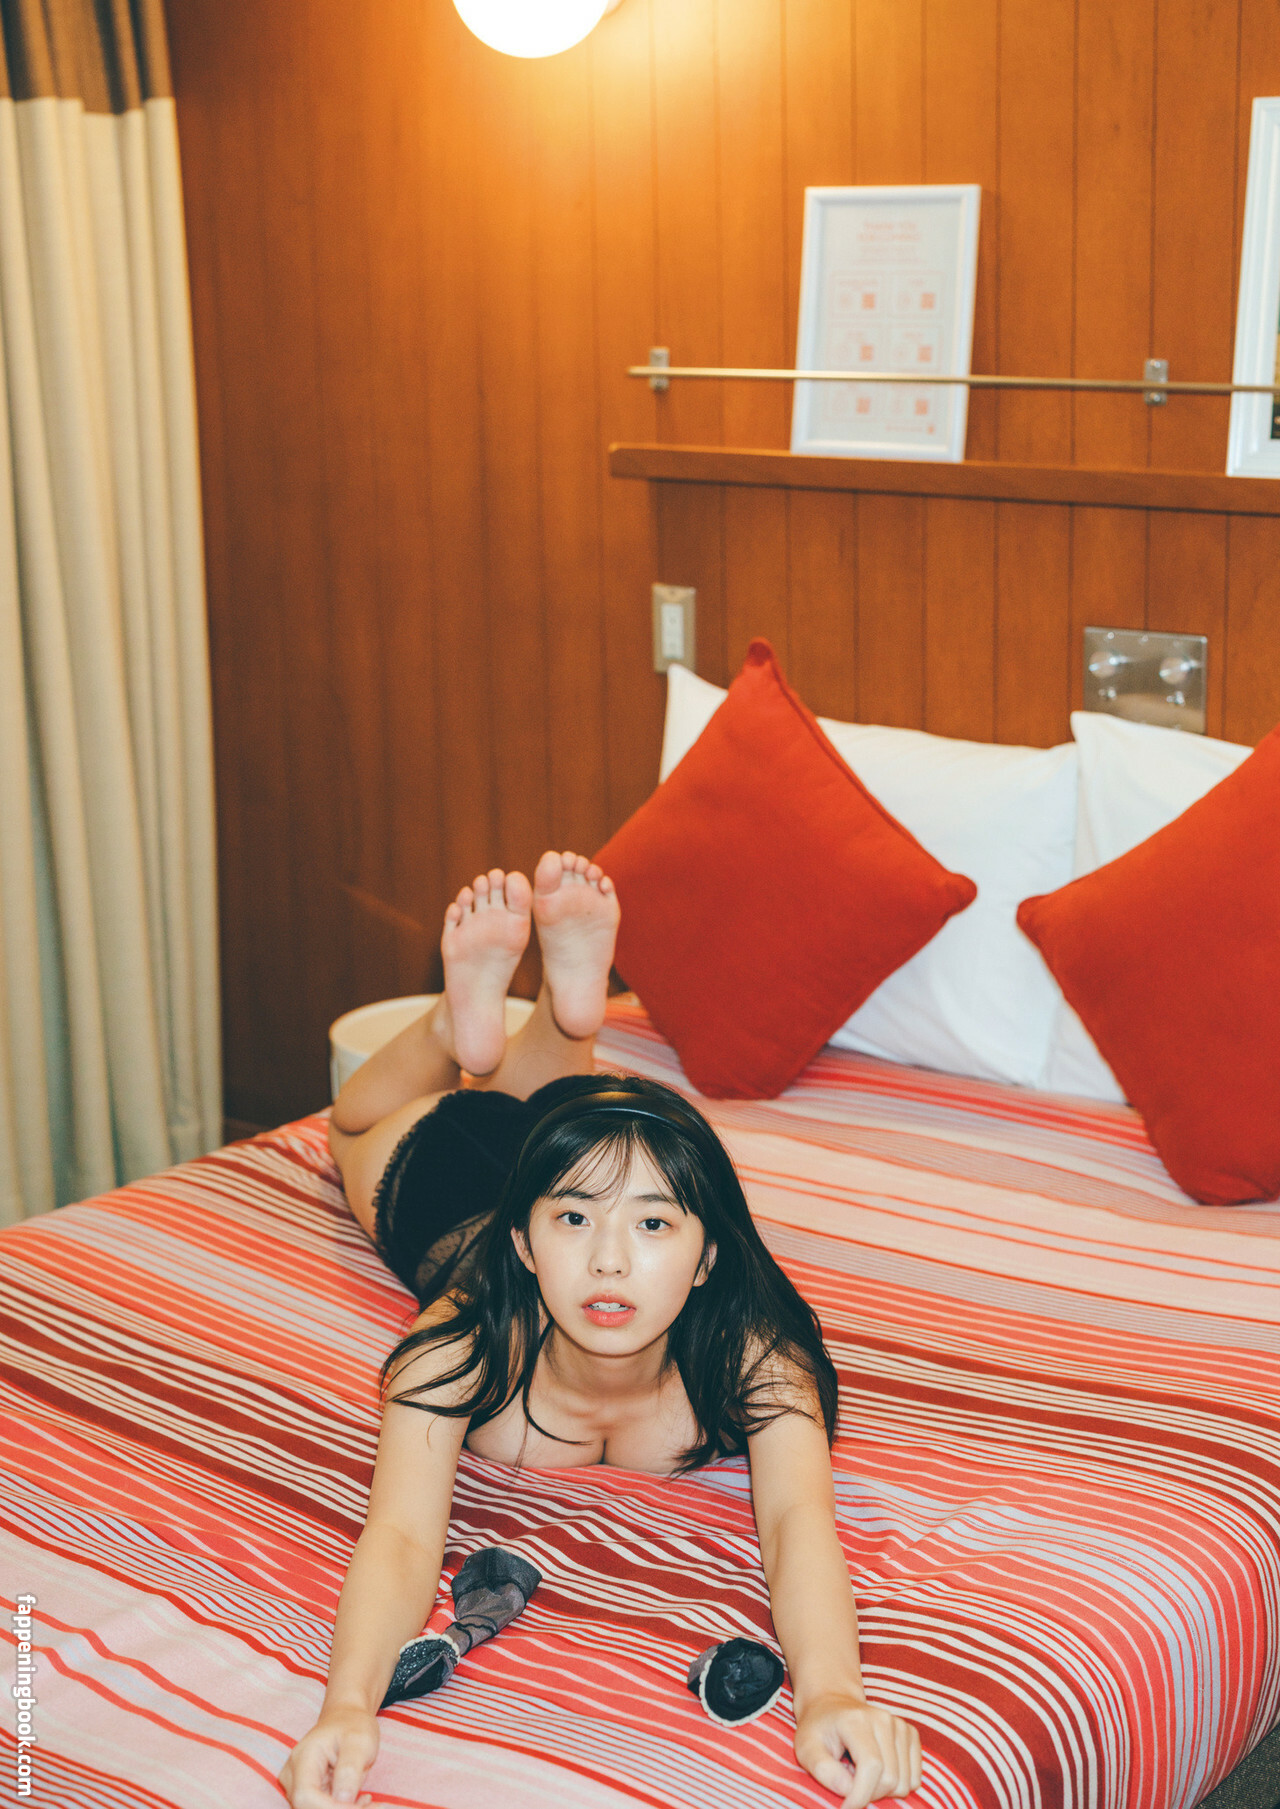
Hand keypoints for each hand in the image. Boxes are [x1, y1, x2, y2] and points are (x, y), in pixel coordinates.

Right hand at [278, 1705, 379, 1807]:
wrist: (347, 1718)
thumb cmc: (353, 1725)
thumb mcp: (359, 1740)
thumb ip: (349, 1769)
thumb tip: (343, 1800)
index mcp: (303, 1759)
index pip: (305, 1796)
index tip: (360, 1806)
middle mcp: (293, 1776)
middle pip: (309, 1808)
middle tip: (373, 1805)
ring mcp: (299, 1787)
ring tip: (369, 1802)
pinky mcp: (309, 1794)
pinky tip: (362, 1801)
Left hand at [794, 1694, 921, 1806]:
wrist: (833, 1704)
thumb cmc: (818, 1730)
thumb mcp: (806, 1748)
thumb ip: (822, 1769)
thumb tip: (847, 1789)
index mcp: (856, 1720)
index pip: (871, 1767)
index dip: (860, 1796)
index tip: (845, 1808)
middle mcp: (883, 1719)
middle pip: (890, 1778)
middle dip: (869, 1795)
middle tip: (849, 1786)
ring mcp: (899, 1725)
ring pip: (904, 1782)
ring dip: (882, 1791)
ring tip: (861, 1775)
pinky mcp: (910, 1734)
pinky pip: (915, 1778)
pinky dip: (897, 1785)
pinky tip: (878, 1771)